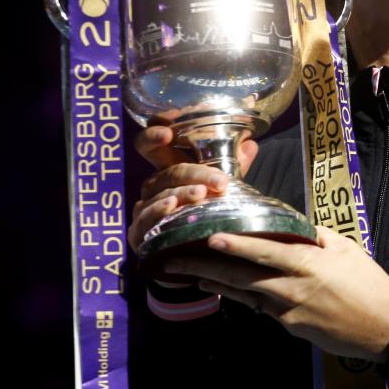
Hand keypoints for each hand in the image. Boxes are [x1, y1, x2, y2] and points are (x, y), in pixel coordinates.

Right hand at [126, 123, 258, 258]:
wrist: (193, 255)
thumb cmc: (205, 214)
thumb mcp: (220, 187)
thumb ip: (234, 166)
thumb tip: (250, 143)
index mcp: (168, 170)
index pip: (150, 146)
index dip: (153, 136)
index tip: (169, 132)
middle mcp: (152, 187)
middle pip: (168, 173)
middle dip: (193, 174)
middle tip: (218, 182)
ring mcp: (143, 208)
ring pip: (159, 195)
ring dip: (182, 193)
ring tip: (201, 194)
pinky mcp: (138, 232)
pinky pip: (145, 219)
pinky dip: (158, 211)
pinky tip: (171, 208)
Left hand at [162, 226, 388, 362]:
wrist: (385, 325)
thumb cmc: (368, 282)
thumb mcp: (345, 248)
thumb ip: (314, 236)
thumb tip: (291, 224)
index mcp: (308, 263)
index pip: (266, 251)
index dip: (237, 245)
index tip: (210, 238)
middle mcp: (293, 287)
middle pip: (243, 276)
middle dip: (207, 267)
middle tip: (176, 260)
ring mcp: (290, 311)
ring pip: (246, 294)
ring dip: (217, 283)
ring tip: (191, 274)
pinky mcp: (291, 327)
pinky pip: (263, 308)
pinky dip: (244, 296)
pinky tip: (226, 289)